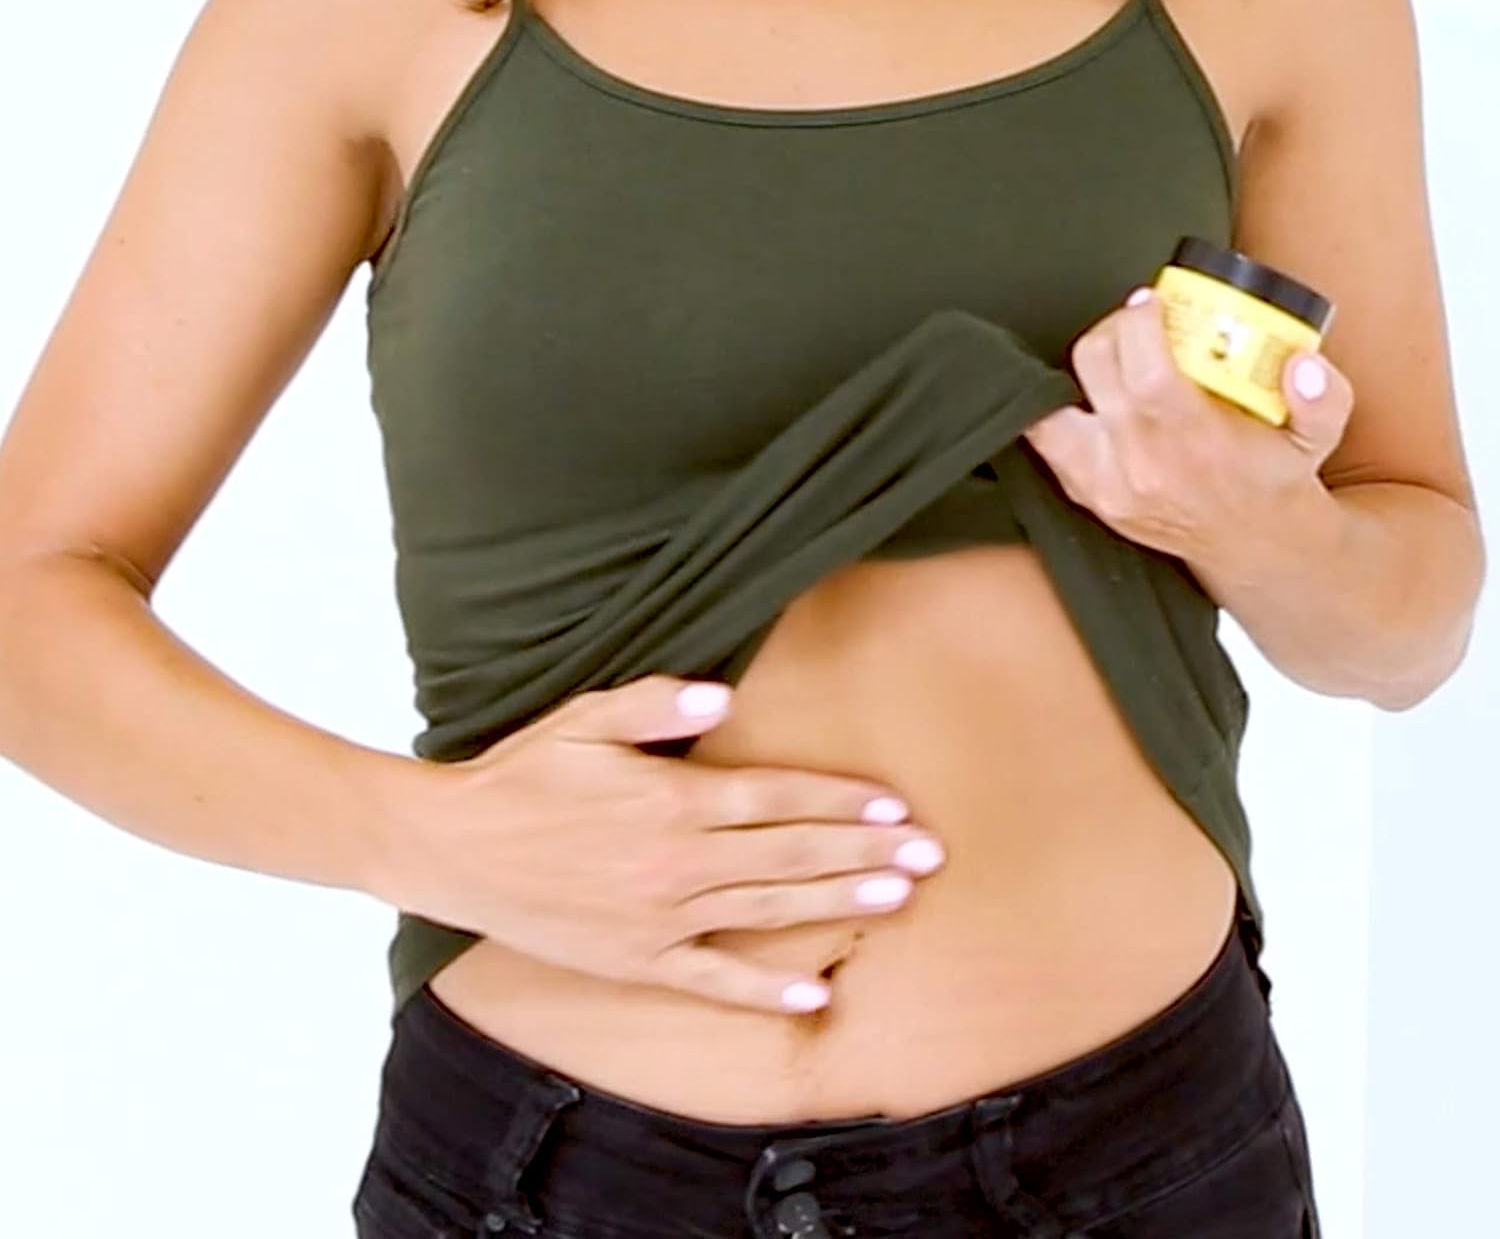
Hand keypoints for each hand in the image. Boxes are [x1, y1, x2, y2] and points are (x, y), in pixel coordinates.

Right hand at [376, 674, 945, 1016]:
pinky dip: (763, 991)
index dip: (839, 801)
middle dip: (863, 853)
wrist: (455, 848)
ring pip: (766, 912)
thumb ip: (657, 704)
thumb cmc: (522, 775)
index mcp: (670, 800)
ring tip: (896, 899)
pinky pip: (712, 980)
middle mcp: (676, 863)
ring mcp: (660, 918)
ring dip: (835, 906)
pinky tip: (815, 994)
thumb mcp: (584, 720)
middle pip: (788, 857)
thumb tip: (726, 697)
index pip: (775, 798)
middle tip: (929, 854)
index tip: (892, 804)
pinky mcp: (637, 959)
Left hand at [1020, 286, 1353, 564]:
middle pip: (1093, 369)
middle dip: (1112, 330)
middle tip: (1137, 322)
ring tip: (1114, 358)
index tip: (1150, 301)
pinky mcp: (1088, 493)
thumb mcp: (1317, 436)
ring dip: (1079, 372)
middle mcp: (1140, 462)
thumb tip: (1303, 366)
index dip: (1137, 321)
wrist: (1254, 545)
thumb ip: (1323, 398)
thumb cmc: (1275, 480)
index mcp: (1193, 440)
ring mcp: (1106, 482)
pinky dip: (1057, 410)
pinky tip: (1086, 393)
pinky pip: (1046, 441)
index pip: (1144, 368)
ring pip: (1056, 406)